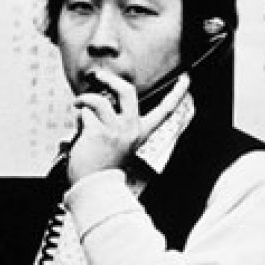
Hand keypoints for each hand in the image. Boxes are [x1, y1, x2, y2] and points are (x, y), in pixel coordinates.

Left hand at [66, 70, 189, 184]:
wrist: (93, 188)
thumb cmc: (100, 167)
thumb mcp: (116, 143)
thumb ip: (113, 123)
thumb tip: (97, 99)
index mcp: (140, 133)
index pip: (165, 111)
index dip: (177, 94)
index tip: (186, 79)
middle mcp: (131, 129)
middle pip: (127, 91)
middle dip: (111, 79)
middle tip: (98, 76)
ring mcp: (115, 130)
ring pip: (99, 100)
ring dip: (84, 99)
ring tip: (78, 105)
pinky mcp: (98, 132)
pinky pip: (84, 113)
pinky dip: (78, 118)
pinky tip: (78, 131)